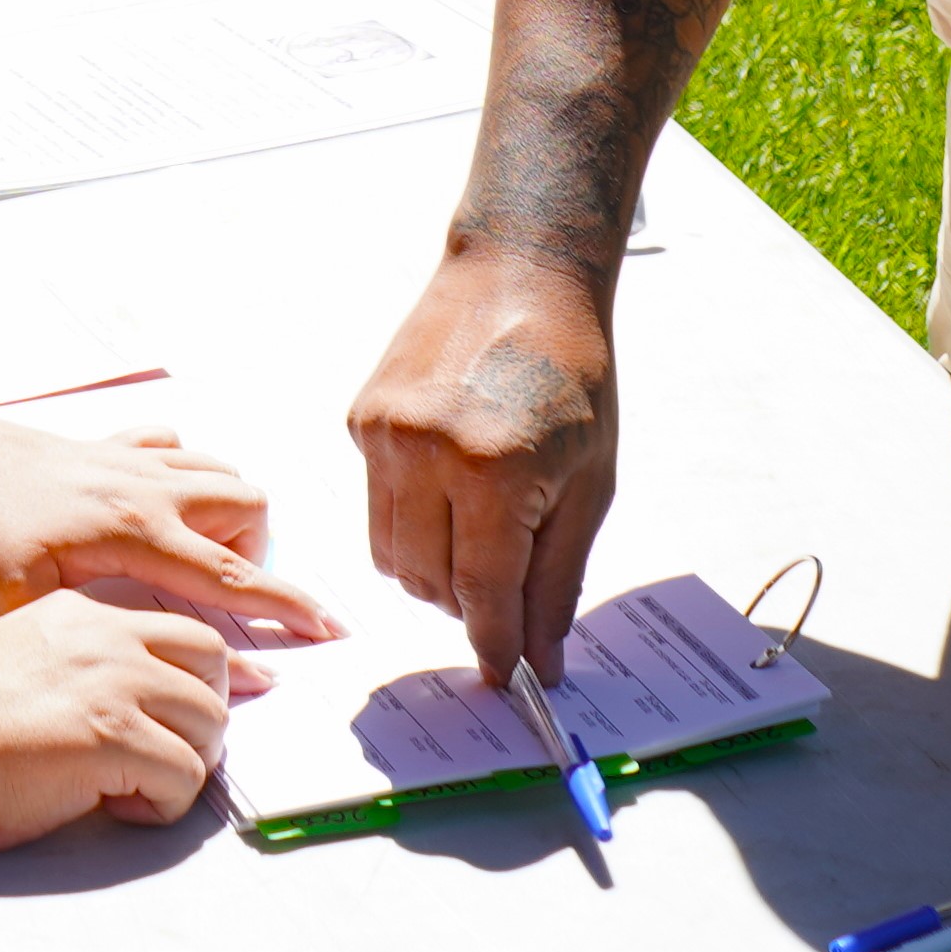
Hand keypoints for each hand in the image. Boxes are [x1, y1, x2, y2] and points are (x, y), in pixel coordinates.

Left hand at [0, 415, 338, 640]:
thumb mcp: (29, 602)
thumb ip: (104, 623)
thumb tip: (159, 649)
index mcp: (134, 530)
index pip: (230, 574)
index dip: (285, 605)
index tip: (330, 626)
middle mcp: (144, 486)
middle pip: (245, 506)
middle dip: (253, 553)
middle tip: (214, 598)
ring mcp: (125, 458)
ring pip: (217, 469)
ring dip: (226, 511)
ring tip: (190, 558)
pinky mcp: (101, 446)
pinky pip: (172, 446)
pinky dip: (184, 473)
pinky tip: (155, 505)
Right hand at [0, 590, 242, 851]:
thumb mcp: (20, 650)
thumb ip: (80, 656)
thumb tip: (132, 692)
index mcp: (84, 611)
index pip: (180, 623)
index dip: (218, 664)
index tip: (250, 682)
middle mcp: (109, 637)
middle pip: (213, 662)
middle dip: (207, 713)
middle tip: (175, 752)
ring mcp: (116, 683)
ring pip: (209, 722)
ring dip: (185, 763)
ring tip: (132, 784)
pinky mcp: (115, 738)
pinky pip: (184, 777)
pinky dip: (161, 803)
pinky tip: (116, 804)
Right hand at [349, 244, 619, 681]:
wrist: (519, 273)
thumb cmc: (571, 375)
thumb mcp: (589, 482)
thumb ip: (557, 577)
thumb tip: (539, 658)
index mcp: (495, 469)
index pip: (484, 593)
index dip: (496, 645)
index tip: (506, 678)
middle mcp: (426, 451)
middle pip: (429, 583)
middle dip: (468, 605)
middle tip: (507, 588)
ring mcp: (384, 432)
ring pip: (391, 555)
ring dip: (433, 569)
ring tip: (480, 530)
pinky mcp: (361, 417)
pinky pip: (377, 506)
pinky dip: (412, 516)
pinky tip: (451, 476)